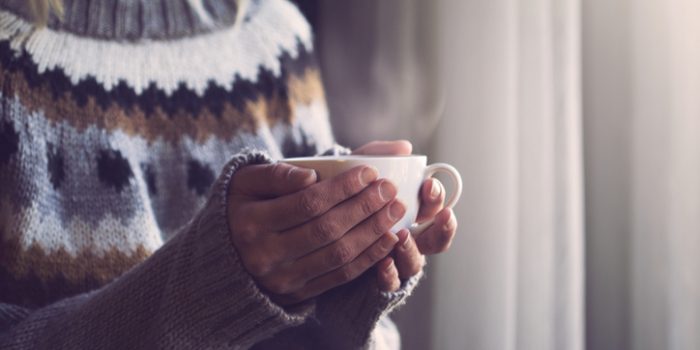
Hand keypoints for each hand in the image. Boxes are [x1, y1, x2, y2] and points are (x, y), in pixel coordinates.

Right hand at [227, 162, 405, 304]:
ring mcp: (281, 279)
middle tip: (390, 190)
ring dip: (373, 232)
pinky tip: (388, 238)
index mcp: (250, 222)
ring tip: (395, 211)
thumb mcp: (247, 181)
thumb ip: (278, 173)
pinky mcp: (297, 294)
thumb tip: (312, 175)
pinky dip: (369, 257)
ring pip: (338, 255)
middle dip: (365, 208)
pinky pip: (340, 276)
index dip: (343, 188)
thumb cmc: (243, 205)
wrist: (224, 251)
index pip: (307, 204)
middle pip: (326, 230)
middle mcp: (264, 255)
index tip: (370, 172)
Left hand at [353, 140, 458, 291]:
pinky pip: (389, 283)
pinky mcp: (373, 278)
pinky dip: (389, 273)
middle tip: (435, 214)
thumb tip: (405, 147)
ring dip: (412, 249)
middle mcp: (407, 237)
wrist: (306, 220)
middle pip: (435, 239)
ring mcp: (393, 259)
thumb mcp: (354, 167)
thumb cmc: (339, 189)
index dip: (437, 198)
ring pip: (415, 263)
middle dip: (440, 227)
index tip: (428, 185)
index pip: (434, 207)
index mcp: (409, 209)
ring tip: (403, 236)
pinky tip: (383, 262)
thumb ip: (376, 154)